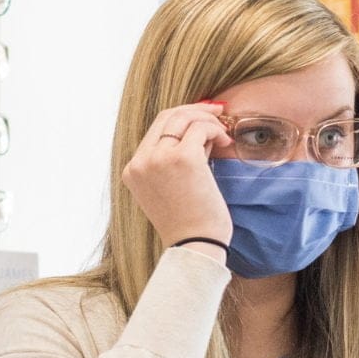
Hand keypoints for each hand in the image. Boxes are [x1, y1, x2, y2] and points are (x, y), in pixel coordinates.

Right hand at [122, 102, 233, 246]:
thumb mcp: (169, 189)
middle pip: (166, 117)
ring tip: (223, 135)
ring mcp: (159, 158)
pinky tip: (225, 142)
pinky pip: (200, 129)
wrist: (196, 247)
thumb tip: (198, 131)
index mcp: (133, 170)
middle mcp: (141, 162)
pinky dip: (215, 130)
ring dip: (207, 120)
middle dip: (195, 110)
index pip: (155, 129)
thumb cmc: (190, 223)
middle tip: (218, 113)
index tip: (201, 117)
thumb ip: (174, 160)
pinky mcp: (182, 158)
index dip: (181, 117)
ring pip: (183, 118)